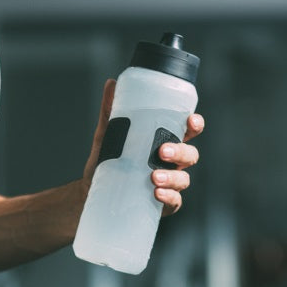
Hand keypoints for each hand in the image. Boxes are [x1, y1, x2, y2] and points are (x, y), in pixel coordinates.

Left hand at [81, 79, 204, 215]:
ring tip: (154, 176)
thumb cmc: (107, 160)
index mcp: (164, 141)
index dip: (195, 125)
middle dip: (180, 151)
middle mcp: (171, 162)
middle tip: (162, 151)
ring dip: (173, 177)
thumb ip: (110, 111)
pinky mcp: (162, 203)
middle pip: (190, 154)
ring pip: (183, 179)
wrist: (91, 191)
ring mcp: (169, 183)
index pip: (188, 131)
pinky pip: (174, 201)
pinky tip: (156, 193)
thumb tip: (111, 83)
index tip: (191, 120)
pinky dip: (168, 197)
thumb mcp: (107, 134)